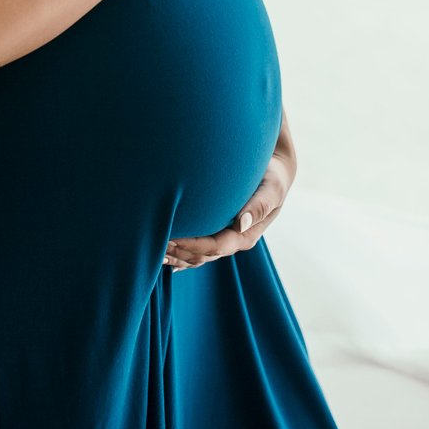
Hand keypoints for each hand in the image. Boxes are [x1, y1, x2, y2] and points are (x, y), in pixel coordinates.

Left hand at [162, 112, 297, 271]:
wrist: (274, 172)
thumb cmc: (272, 178)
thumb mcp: (271, 189)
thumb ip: (259, 205)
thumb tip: (241, 224)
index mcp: (246, 235)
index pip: (215, 247)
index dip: (192, 245)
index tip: (171, 237)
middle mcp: (234, 240)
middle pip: (203, 255)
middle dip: (180, 251)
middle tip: (154, 243)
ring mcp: (226, 238)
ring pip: (198, 256)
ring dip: (177, 256)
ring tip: (154, 252)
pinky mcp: (219, 230)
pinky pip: (198, 249)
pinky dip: (181, 254)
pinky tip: (164, 255)